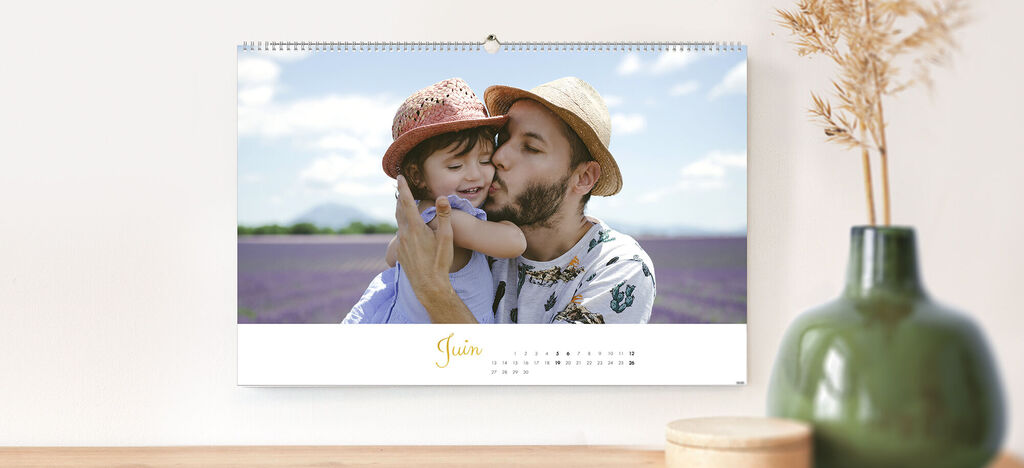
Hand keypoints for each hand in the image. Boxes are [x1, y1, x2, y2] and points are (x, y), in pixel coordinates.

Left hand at [395, 175, 453, 289]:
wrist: (428, 285)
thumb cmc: (440, 262)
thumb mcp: (446, 238)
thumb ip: (444, 216)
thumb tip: (441, 197)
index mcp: (415, 228)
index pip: (406, 202)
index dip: (403, 188)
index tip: (399, 177)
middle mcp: (404, 234)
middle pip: (399, 210)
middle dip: (400, 197)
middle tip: (400, 185)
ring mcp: (401, 243)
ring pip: (398, 221)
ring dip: (400, 210)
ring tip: (402, 202)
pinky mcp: (401, 252)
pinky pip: (400, 232)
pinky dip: (402, 223)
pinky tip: (407, 226)